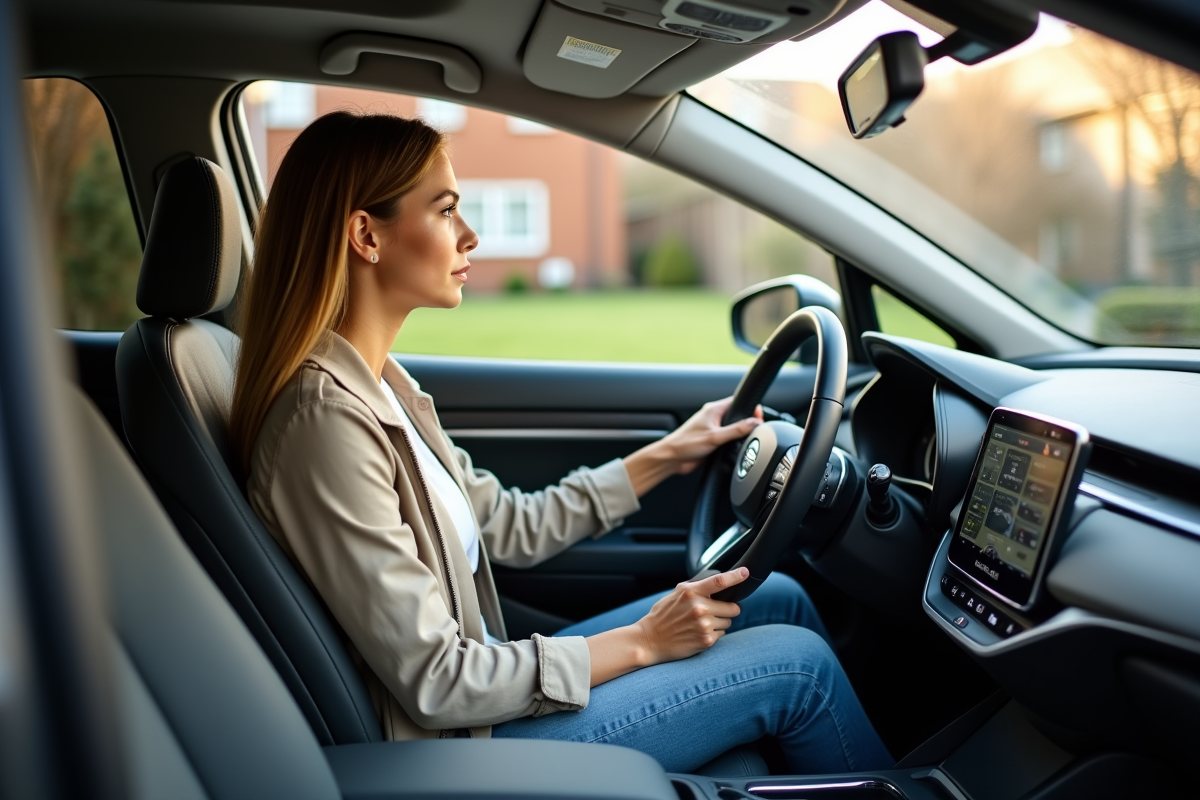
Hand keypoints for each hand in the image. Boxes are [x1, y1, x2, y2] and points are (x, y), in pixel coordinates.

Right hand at [633, 567, 748, 665]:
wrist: (649, 640)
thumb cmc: (663, 616)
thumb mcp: (676, 594)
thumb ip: (696, 588)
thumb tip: (719, 583)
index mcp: (691, 592)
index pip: (719, 581)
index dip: (735, 576)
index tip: (745, 572)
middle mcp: (699, 608)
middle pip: (732, 607)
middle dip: (726, 609)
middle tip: (712, 611)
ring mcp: (704, 625)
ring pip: (728, 622)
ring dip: (719, 622)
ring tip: (699, 624)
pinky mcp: (706, 640)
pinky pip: (722, 634)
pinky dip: (713, 633)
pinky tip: (697, 633)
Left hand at [663, 397, 763, 475]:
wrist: (672, 459)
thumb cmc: (685, 443)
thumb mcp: (715, 437)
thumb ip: (736, 430)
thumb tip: (754, 422)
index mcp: (714, 410)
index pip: (737, 402)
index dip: (750, 407)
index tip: (759, 413)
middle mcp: (714, 418)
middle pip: (737, 416)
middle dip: (747, 421)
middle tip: (756, 427)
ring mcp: (713, 430)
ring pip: (733, 428)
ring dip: (740, 433)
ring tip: (746, 438)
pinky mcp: (713, 441)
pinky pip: (728, 439)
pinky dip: (734, 443)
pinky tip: (736, 448)